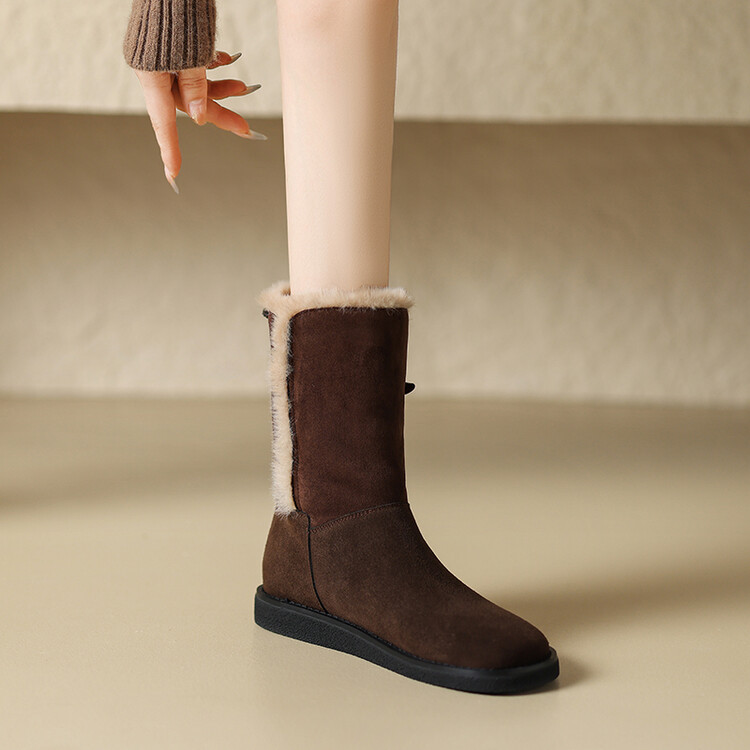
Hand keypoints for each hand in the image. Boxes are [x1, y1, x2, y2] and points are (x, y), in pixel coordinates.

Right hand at [134, 51, 266, 193]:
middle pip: (189, 104)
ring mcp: (164, 59)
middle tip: (247, 128)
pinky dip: (212, 66)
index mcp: (153, 77)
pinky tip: (229, 61)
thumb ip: (196, 87)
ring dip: (221, 88)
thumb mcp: (191, 55)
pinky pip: (194, 65)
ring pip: (195, 84)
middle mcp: (155, 72)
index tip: (174, 174)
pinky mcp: (174, 47)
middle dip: (219, 112)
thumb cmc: (178, 14)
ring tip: (246, 86)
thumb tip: (196, 118)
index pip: (164, 123)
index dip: (170, 151)